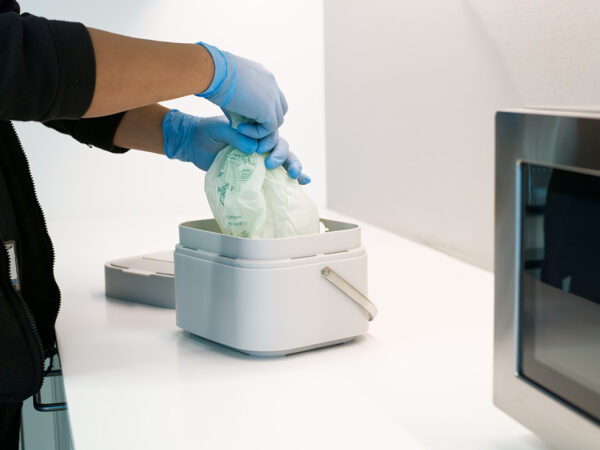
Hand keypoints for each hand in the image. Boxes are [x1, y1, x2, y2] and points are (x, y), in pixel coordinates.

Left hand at [162, 110, 309, 183]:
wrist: (193, 144)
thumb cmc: (206, 133)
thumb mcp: (218, 130)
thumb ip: (234, 136)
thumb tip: (252, 149)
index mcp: (256, 131)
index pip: (273, 136)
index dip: (271, 144)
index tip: (259, 151)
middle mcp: (261, 143)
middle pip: (283, 149)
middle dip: (284, 157)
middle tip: (271, 165)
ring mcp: (259, 158)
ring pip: (284, 161)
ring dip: (293, 167)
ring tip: (296, 176)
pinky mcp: (254, 172)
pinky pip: (276, 175)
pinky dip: (291, 180)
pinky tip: (303, 183)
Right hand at [196, 42, 287, 138]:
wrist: (212, 71)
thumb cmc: (212, 76)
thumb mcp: (230, 85)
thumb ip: (240, 99)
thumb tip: (238, 116)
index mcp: (263, 75)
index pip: (274, 96)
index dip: (264, 110)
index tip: (246, 115)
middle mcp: (272, 83)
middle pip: (280, 109)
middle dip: (266, 121)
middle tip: (246, 125)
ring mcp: (272, 95)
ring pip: (277, 121)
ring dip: (259, 128)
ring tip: (239, 127)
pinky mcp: (268, 108)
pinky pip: (269, 128)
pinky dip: (255, 133)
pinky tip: (239, 128)